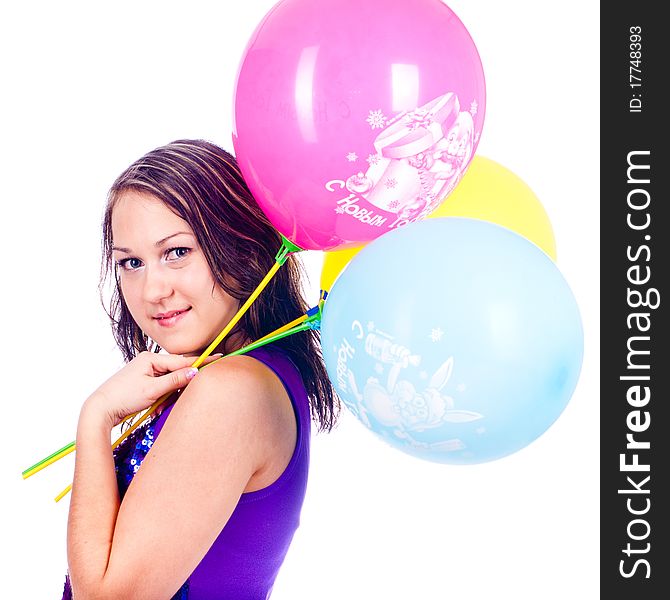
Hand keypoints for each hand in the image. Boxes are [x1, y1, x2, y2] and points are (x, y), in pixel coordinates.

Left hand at [83, 351, 220, 426]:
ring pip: (170, 380)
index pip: (182, 360)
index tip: (218, 357)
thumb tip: (194, 372)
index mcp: (151, 358)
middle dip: (179, 386)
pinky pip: (162, 386)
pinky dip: (162, 397)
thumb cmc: (123, 397)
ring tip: (157, 406)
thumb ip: (175, 380)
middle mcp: (149, 361)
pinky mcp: (144, 381)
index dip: (200, 362)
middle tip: (172, 399)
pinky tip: (154, 407)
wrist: (100, 409)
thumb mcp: (152, 390)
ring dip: (169, 395)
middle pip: (177, 370)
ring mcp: (146, 371)